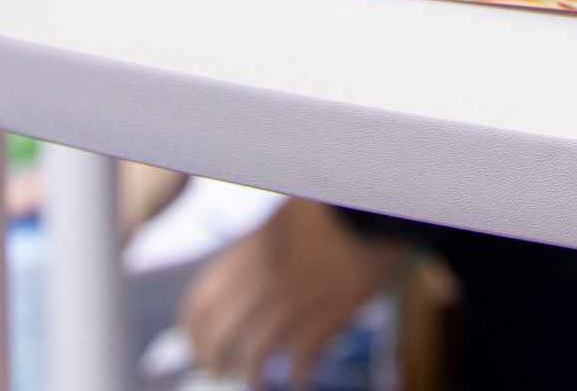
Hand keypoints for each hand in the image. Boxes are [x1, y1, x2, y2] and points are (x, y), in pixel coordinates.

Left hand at [179, 198, 400, 387]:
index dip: (193, 331)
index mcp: (250, 249)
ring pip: (257, 353)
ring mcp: (297, 298)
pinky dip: (299, 375)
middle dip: (215, 359)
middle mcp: (265, 277)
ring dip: (251, 375)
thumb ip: (259, 249)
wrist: (383, 203)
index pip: (201, 302)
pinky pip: (303, 358)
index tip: (195, 343)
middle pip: (222, 334)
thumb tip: (236, 285)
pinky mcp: (330, 313)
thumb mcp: (285, 218)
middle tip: (218, 369)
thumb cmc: (337, 208)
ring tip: (254, 383)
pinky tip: (301, 380)